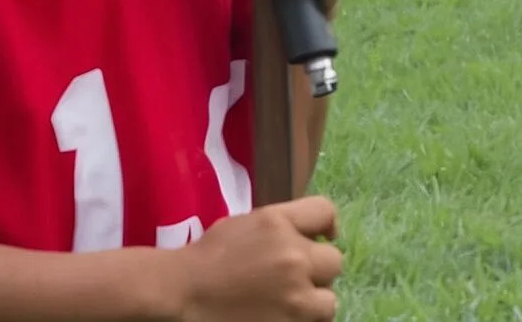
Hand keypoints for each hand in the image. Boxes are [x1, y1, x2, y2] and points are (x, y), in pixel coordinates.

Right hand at [172, 198, 341, 321]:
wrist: (187, 292)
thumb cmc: (210, 256)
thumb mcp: (245, 224)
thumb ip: (278, 226)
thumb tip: (305, 235)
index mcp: (277, 222)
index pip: (325, 211)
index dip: (327, 225)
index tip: (323, 237)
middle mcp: (293, 256)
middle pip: (334, 261)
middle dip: (318, 268)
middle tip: (298, 275)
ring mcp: (295, 296)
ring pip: (329, 300)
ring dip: (315, 300)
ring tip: (293, 301)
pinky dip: (303, 319)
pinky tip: (284, 314)